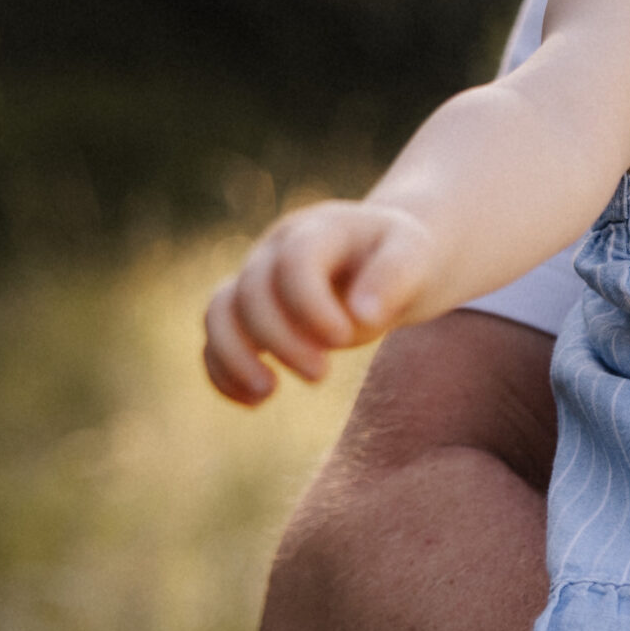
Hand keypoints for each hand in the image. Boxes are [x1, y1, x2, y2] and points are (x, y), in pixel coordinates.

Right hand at [204, 200, 437, 404]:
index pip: (294, 260)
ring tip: (268, 392)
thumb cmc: (404, 257)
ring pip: (218, 312)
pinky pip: (215, 340)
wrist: (387, 257)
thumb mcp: (414, 257)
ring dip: (234, 356)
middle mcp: (277, 250)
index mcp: (320, 229)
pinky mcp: (248, 312)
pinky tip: (256, 401)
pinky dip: (223, 372)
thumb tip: (361, 316)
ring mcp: (257, 279)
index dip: (309, 304)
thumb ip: (393, 277)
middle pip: (252, 291)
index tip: (341, 339)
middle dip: (280, 340)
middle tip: (320, 375)